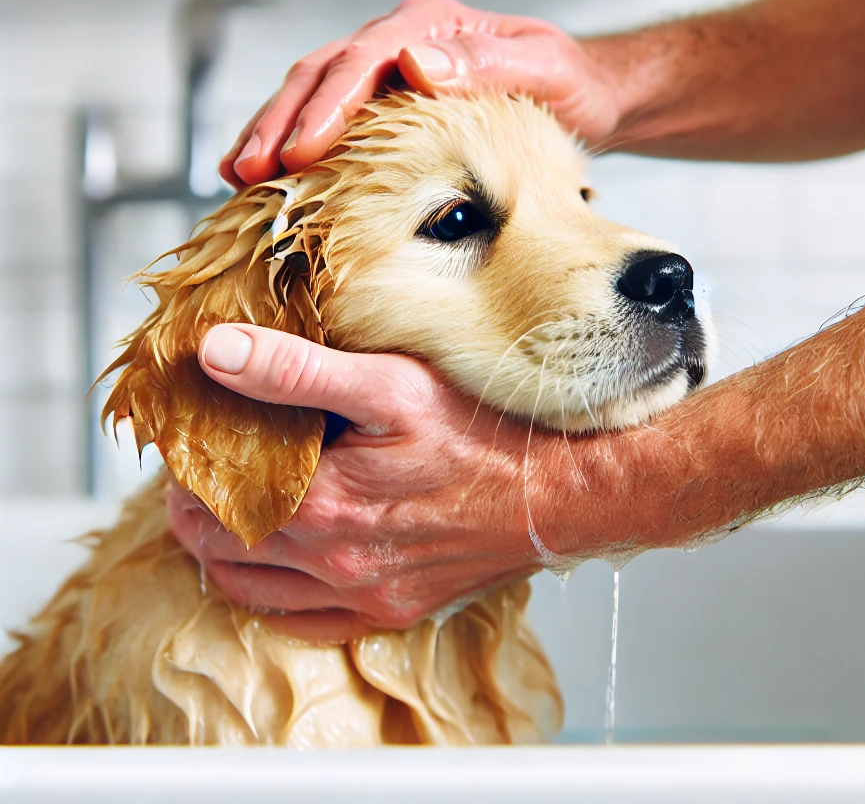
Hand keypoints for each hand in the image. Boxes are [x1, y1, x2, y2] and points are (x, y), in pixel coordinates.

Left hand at [167, 323, 583, 642]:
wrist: (563, 493)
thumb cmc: (488, 435)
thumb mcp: (391, 384)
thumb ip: (296, 370)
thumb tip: (217, 353)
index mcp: (324, 505)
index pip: (214, 498)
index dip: (192, 469)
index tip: (195, 440)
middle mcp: (335, 563)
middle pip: (224, 546)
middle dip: (200, 509)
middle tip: (205, 471)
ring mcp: (363, 595)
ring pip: (253, 589)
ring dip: (227, 553)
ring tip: (232, 511)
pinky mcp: (393, 610)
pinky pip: (305, 622)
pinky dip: (273, 595)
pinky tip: (280, 564)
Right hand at [220, 0, 620, 186]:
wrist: (586, 102)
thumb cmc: (572, 88)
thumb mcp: (546, 71)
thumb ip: (489, 63)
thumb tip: (414, 62)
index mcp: (433, 24)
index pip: (364, 58)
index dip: (326, 104)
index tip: (299, 150)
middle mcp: (402, 41)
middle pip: (323, 74)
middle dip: (280, 122)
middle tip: (246, 171)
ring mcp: (389, 73)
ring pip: (314, 95)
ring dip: (273, 133)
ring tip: (238, 177)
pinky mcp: (387, 107)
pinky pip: (332, 122)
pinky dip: (297, 146)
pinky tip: (270, 179)